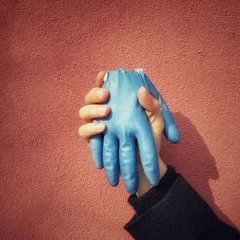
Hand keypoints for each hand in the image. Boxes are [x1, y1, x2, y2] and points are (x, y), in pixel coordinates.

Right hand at [78, 71, 166, 195]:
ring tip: (106, 112)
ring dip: (91, 110)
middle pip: (90, 97)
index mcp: (118, 104)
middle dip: (94, 94)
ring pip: (83, 113)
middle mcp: (104, 112)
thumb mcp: (156, 122)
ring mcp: (97, 125)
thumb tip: (141, 90)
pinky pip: (84, 132)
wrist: (146, 164)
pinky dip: (90, 129)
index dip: (101, 79)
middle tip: (106, 95)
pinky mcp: (94, 140)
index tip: (104, 74)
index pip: (105, 87)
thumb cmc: (151, 139)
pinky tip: (102, 129)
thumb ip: (152, 107)